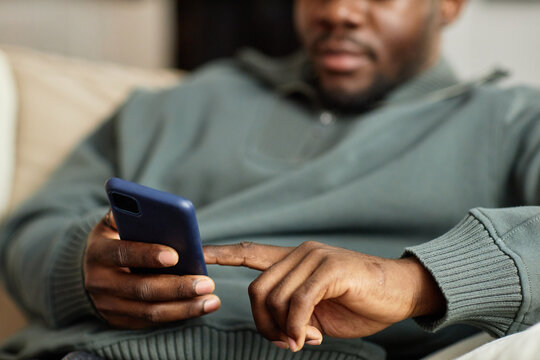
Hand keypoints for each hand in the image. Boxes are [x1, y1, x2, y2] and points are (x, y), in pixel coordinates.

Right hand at [83, 211, 219, 328]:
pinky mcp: (121, 320)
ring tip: (212, 300)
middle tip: (207, 283)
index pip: (123, 253)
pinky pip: (153, 321)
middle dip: (177, 287)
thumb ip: (129, 211)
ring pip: (150, 311)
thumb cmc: (114, 239)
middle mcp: (100, 282)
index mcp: (99, 253)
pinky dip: (179, 315)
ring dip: (185, 307)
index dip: (148, 255)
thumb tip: (153, 206)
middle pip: (142, 289)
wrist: (90, 270)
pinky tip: (201, 307)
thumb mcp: (112, 222)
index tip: (175, 255)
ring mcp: (109, 306)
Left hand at [204, 241, 444, 351]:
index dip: (223, 255)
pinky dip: (297, 326)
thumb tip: (278, 333)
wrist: (400, 293)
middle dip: (264, 323)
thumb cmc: (359, 302)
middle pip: (257, 290)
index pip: (251, 253)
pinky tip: (308, 336)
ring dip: (284, 329)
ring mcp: (315, 258)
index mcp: (294, 260)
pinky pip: (298, 302)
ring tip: (305, 338)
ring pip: (275, 298)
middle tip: (286, 341)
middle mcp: (300, 253)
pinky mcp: (330, 268)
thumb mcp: (318, 312)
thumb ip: (293, 315)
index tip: (198, 255)